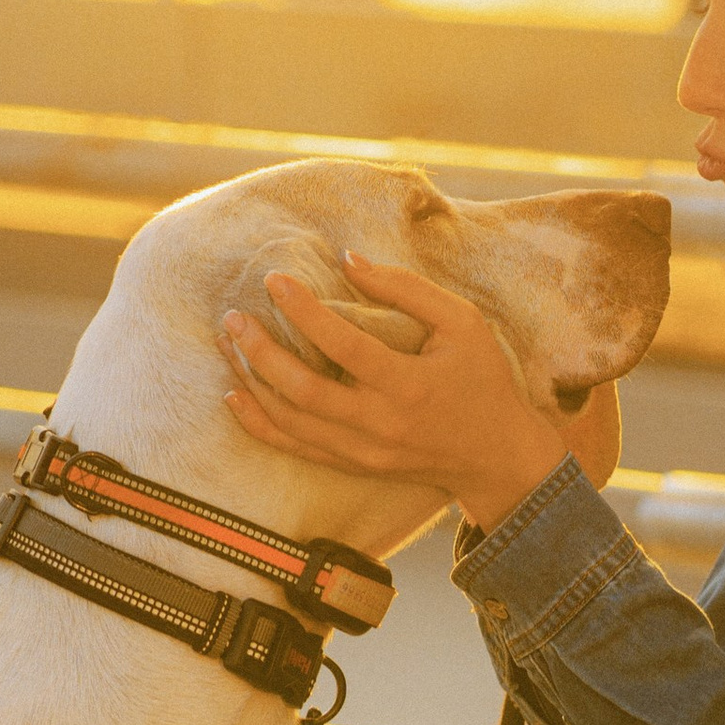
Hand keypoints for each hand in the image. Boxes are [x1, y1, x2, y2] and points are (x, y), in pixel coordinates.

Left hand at [223, 256, 618, 531]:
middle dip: (260, 352)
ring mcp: (363, 452)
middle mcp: (380, 424)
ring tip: (229, 343)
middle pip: (302, 391)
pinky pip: (295, 448)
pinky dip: (260, 423)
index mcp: (409, 384)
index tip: (274, 280)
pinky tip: (236, 394)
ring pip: (290, 421)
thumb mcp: (463, 322)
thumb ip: (407, 289)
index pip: (343, 345)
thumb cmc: (483, 379)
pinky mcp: (354, 465)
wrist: (495, 456)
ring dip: (252, 381)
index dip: (303, 311)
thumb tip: (347, 259)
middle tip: (233, 317)